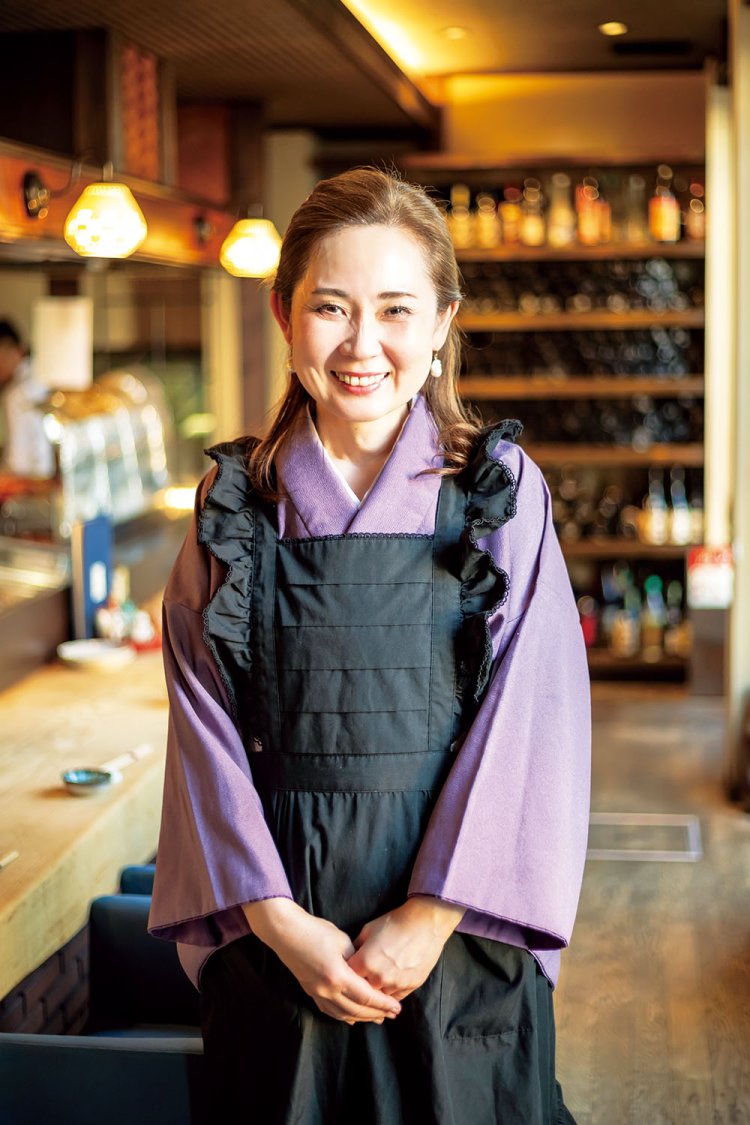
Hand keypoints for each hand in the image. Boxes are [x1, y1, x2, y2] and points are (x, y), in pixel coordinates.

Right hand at [242, 898, 401, 1024]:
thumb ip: (357, 961)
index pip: (366, 997)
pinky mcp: (310, 991)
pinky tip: (352, 1018)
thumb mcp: (342, 941)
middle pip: (357, 1010)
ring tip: (376, 1018)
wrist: (286, 933)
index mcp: (338, 976)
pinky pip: (330, 1011)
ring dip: (362, 1018)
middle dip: (376, 1014)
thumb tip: (367, 974)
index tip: (396, 1008)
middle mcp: (327, 990)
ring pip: (343, 1014)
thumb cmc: (316, 931)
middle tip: (391, 1015)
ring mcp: (317, 993)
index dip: (383, 1004)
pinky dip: (344, 1016)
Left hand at [347, 896, 464, 1001]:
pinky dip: (391, 993)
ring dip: (377, 991)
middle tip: (362, 979)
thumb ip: (356, 947)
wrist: (424, 923)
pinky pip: (395, 998)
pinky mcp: (409, 987)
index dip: (346, 974)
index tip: (347, 972)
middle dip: (360, 985)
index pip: (347, 977)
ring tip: (377, 982)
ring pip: (378, 997)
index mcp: (365, 962)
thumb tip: (349, 958)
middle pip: (362, 991)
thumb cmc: (395, 922)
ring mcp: (395, 984)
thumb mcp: (368, 929)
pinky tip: (390, 986)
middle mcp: (378, 977)